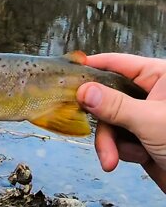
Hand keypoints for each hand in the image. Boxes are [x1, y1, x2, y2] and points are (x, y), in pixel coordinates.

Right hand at [76, 53, 165, 192]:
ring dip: (109, 142)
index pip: (116, 63)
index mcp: (158, 76)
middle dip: (102, 123)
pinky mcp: (141, 136)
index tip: (66, 74)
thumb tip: (84, 91)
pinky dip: (122, 150)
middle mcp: (149, 92)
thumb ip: (115, 105)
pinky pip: (117, 138)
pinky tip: (139, 158)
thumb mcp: (150, 121)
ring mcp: (144, 115)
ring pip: (109, 121)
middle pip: (106, 98)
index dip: (91, 67)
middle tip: (95, 133)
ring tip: (111, 159)